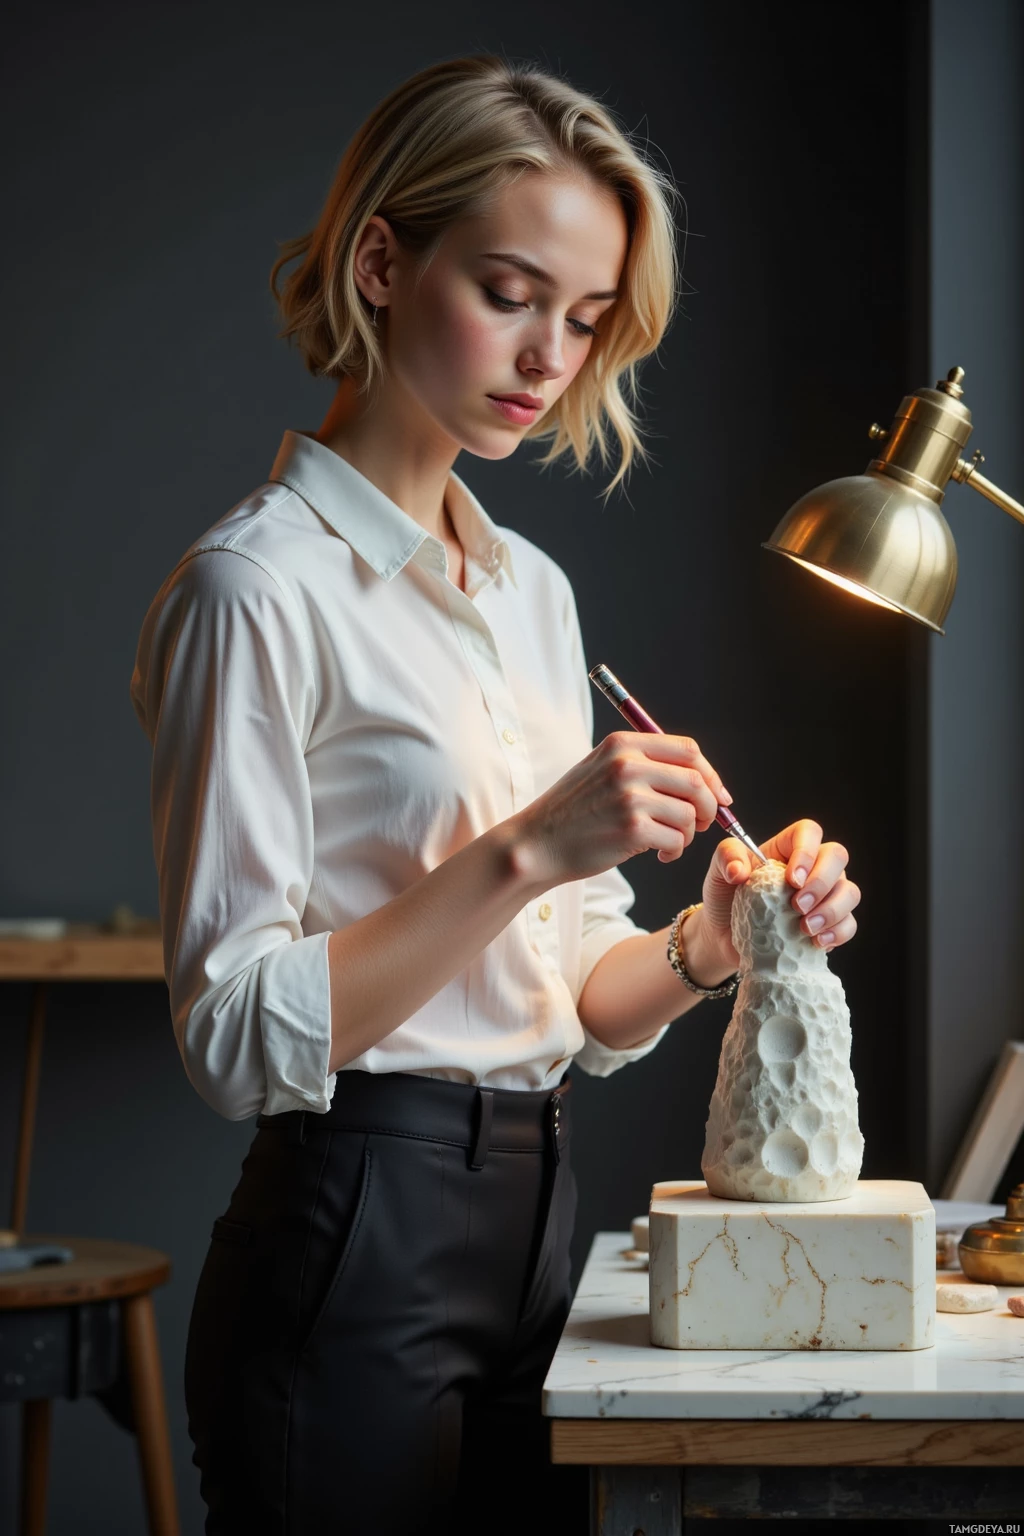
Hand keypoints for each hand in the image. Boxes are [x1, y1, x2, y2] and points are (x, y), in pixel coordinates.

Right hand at [512, 730, 731, 886]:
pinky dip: (675, 850)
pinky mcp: (632, 828)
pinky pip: (677, 839)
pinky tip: (659, 854)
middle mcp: (627, 765)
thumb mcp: (601, 769)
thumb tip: (701, 779)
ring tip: (669, 842)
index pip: (688, 750)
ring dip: (688, 833)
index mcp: (623, 745)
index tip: (718, 795)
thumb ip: (644, 765)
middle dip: (708, 806)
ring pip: (689, 813)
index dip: (711, 775)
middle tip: (701, 823)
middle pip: (696, 780)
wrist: (537, 843)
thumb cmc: (573, 812)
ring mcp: (630, 796)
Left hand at [692, 818, 860, 974]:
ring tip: (805, 928)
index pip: (809, 832)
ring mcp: (824, 896)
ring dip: (832, 910)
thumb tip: (739, 870)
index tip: (792, 879)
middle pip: (838, 857)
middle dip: (822, 882)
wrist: (724, 936)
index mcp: (786, 848)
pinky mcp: (827, 925)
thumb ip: (726, 858)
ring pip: (850, 892)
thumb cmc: (725, 898)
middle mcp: (812, 867)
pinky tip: (816, 942)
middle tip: (797, 905)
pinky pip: (849, 924)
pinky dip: (837, 933)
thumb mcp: (718, 872)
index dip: (807, 851)